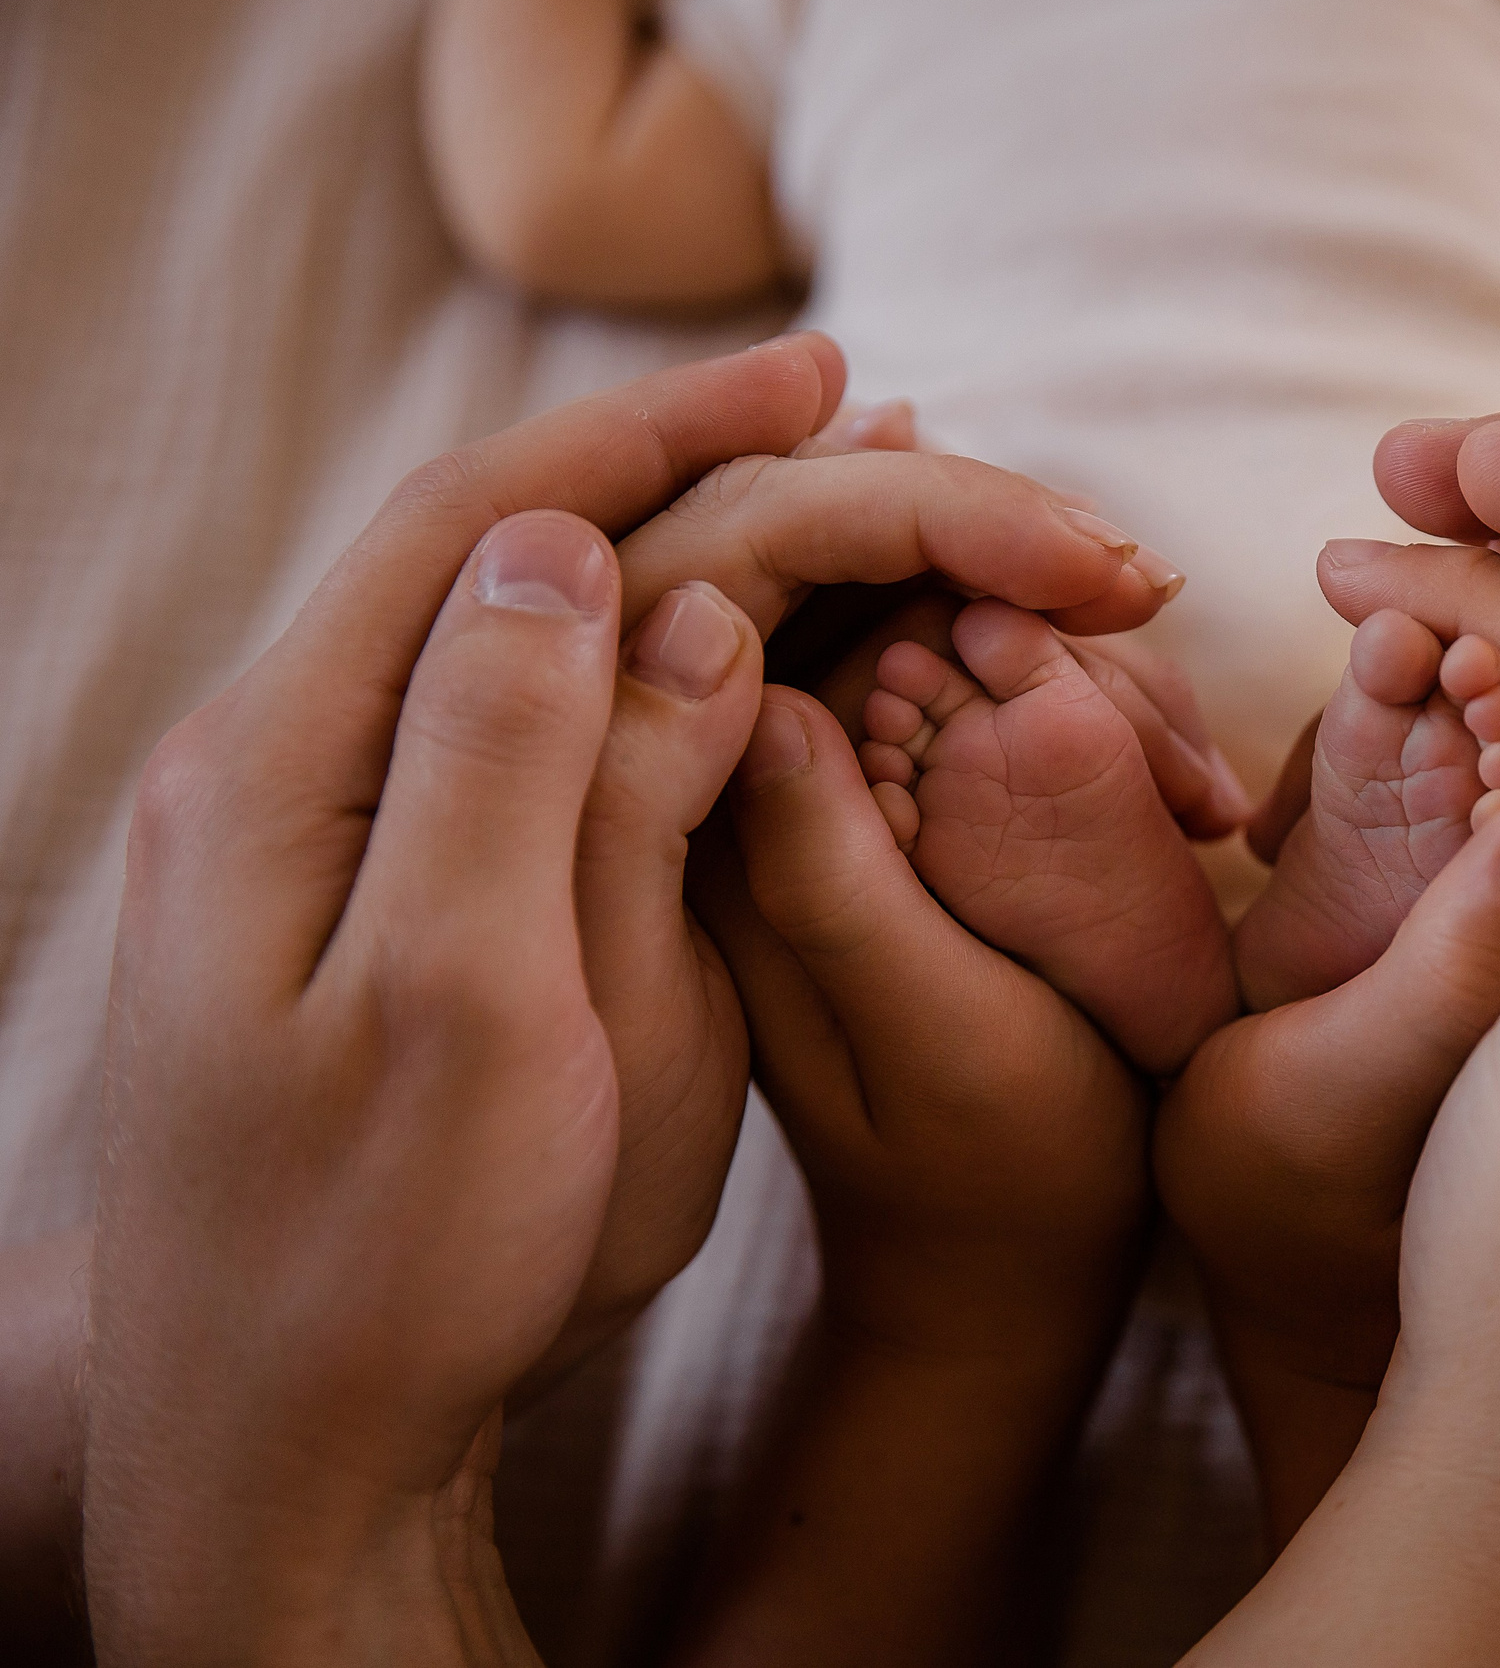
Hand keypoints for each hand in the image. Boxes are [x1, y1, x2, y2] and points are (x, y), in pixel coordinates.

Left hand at [80, 336, 1174, 1662]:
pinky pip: (531, 734)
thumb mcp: (472, 1015)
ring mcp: (338, 843)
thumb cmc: (385, 1266)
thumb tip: (599, 560)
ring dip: (688, 555)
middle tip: (874, 419)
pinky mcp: (392, 908)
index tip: (822, 378)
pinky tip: (736, 661)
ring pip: (525, 638)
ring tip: (844, 508)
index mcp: (288, 770)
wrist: (287, 1457)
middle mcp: (292, 773)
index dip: (660, 429)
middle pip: (505, 553)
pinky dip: (652, 668)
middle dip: (698, 468)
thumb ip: (526, 768)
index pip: (488, 523)